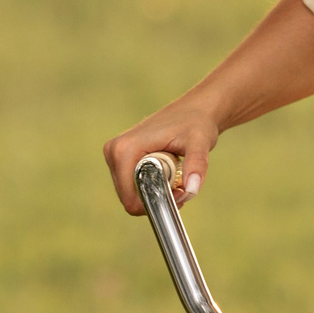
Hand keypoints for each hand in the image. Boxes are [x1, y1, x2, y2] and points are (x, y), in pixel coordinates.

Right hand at [102, 103, 217, 214]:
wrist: (193, 110)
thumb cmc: (196, 123)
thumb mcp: (199, 143)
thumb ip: (196, 164)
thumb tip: (192, 189)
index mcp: (125, 149)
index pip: (130, 198)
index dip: (155, 203)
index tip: (179, 192)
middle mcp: (114, 151)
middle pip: (129, 198)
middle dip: (155, 199)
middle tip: (180, 187)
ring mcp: (114, 154)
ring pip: (130, 193)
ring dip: (153, 193)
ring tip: (175, 179)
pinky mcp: (119, 156)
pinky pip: (131, 184)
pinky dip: (149, 186)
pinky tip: (167, 175)